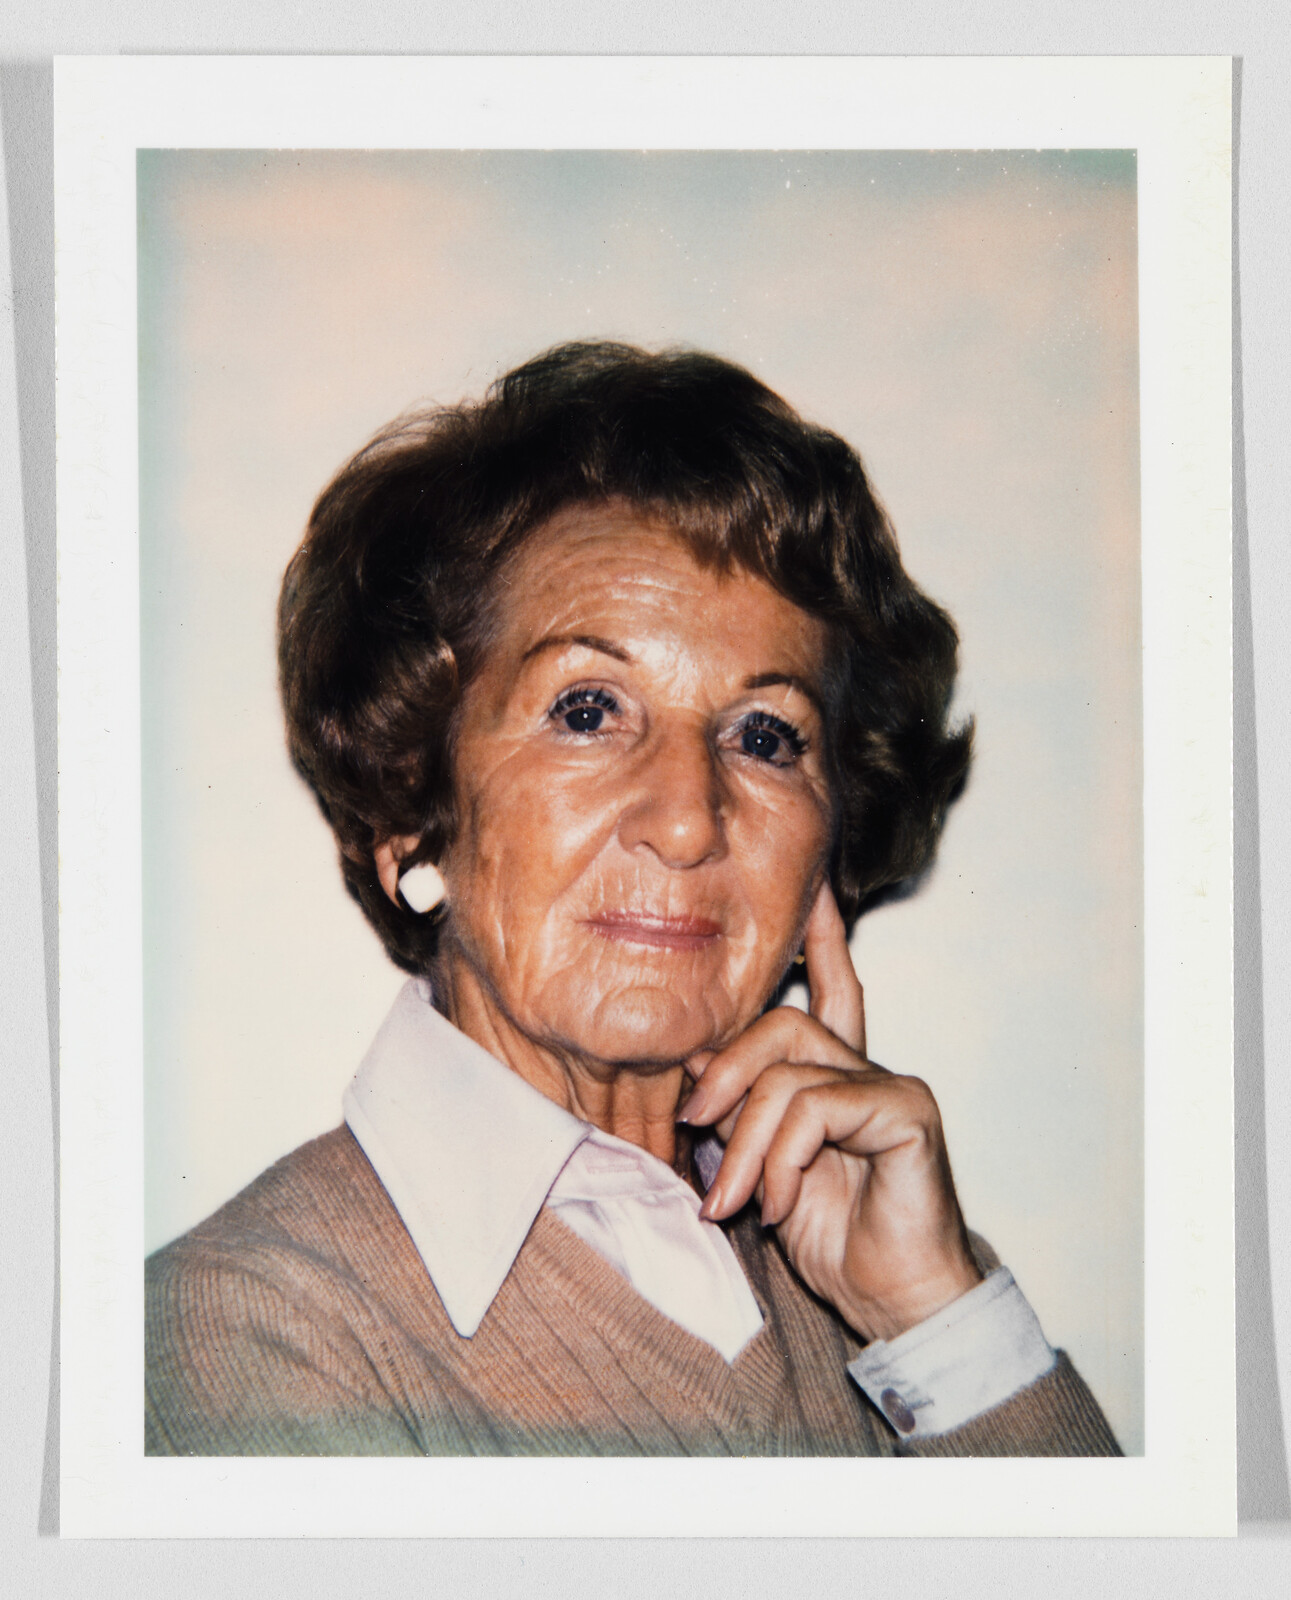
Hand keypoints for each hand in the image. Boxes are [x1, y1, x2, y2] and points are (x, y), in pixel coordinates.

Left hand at [680, 881, 981, 1342]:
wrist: (891, 1300)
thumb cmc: (832, 1237)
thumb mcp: (761, 1166)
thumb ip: (736, 1110)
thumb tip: (690, 1056)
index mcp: (836, 1075)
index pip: (828, 989)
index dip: (821, 938)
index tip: (813, 888)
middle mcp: (867, 1067)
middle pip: (780, 1026)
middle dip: (723, 1075)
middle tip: (692, 1127)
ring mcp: (891, 1086)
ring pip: (785, 1074)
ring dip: (744, 1144)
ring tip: (733, 1201)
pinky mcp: (907, 1113)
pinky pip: (816, 1109)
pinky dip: (781, 1160)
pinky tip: (780, 1206)